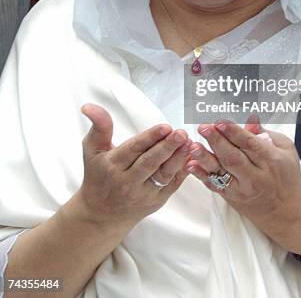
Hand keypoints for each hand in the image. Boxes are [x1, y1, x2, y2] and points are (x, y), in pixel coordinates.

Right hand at [77, 103, 190, 228]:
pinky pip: (171, 186)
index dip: (150, 138)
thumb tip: (88, 106)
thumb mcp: (92, 150)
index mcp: (113, 166)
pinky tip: (191, 157)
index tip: (165, 127)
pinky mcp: (156, 201)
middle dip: (167, 147)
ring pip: (163, 175)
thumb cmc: (98, 175)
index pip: (133, 150)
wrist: (101, 214)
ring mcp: (143, 194)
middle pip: (150, 163)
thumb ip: (99, 127)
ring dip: (178, 159)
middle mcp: (127, 182)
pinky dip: (182, 172)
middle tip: (181, 133)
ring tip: (189, 144)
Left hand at [186, 119, 300, 253]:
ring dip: (205, 157)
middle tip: (203, 127)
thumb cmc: (287, 177)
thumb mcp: (286, 151)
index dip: (233, 132)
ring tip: (193, 145)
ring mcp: (242, 189)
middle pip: (233, 157)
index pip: (249, 144)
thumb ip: (266, 134)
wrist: (285, 213)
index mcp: (271, 161)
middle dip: (216, 141)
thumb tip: (250, 119)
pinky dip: (201, 175)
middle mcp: (255, 176)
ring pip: (221, 172)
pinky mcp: (232, 197)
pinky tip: (191, 165)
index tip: (220, 121)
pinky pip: (214, 186)